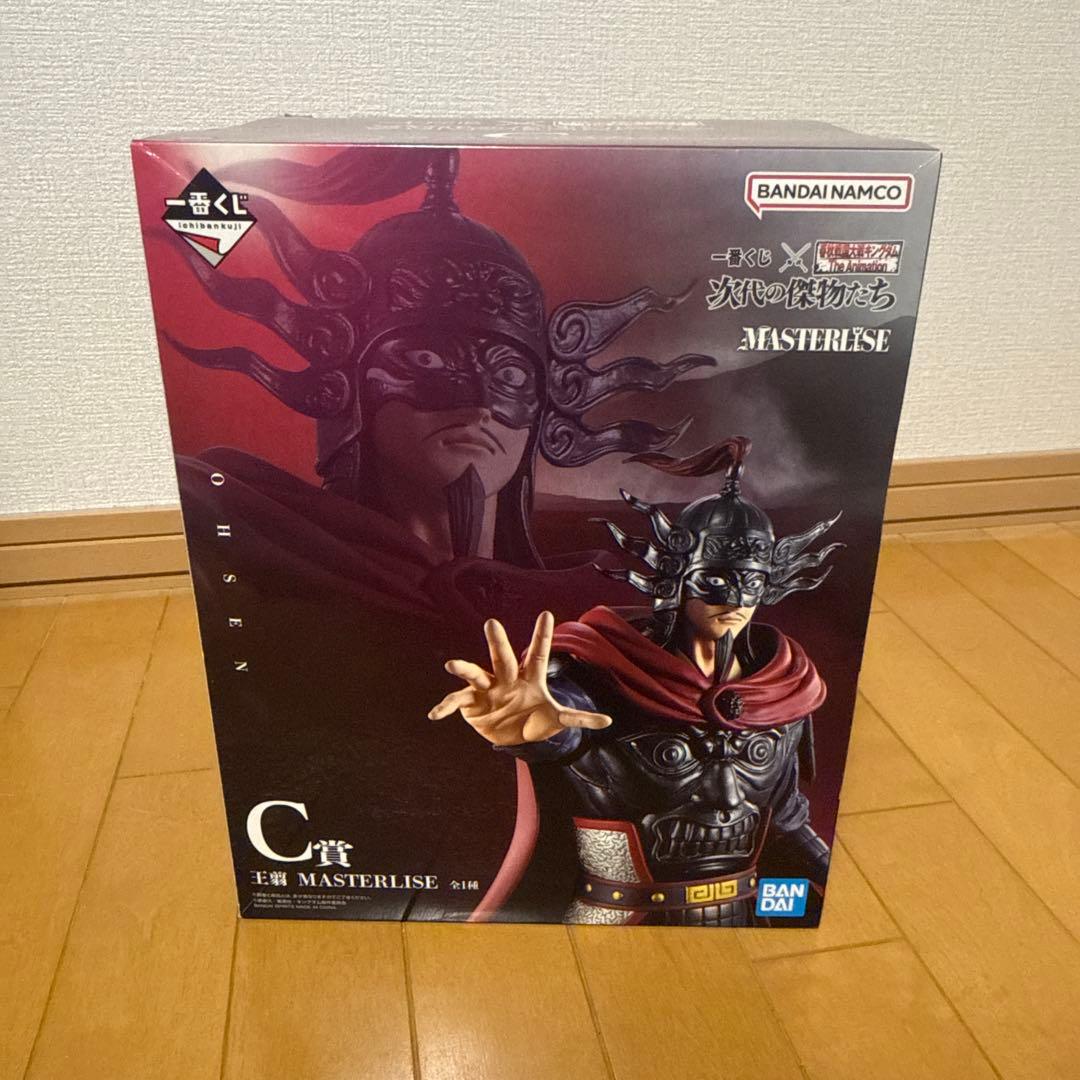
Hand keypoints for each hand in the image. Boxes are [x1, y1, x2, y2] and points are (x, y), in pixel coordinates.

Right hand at [428, 611, 612, 744]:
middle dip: (497, 643)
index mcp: (530, 678)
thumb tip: (609, 722)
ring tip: (451, 665)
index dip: (541, 637)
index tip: (546, 615)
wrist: (512, 732)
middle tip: (492, 623)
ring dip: (464, 669)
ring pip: (476, 673)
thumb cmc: (535, 718)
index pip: (538, 655)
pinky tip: (435, 714)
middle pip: (503, 658)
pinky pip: (457, 701)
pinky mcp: (471, 702)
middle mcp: (507, 677)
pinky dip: (445, 706)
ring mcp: (488, 688)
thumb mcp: (557, 720)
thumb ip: (579, 718)